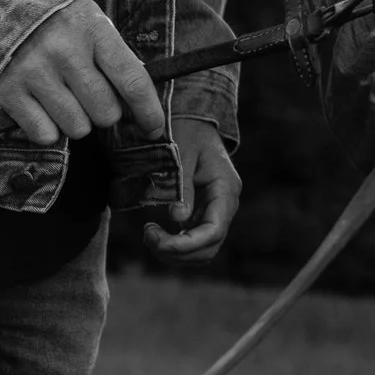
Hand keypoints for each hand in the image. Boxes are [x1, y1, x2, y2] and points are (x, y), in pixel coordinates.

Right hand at [0, 0, 164, 144]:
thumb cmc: (54, 16)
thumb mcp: (90, 20)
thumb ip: (113, 55)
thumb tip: (138, 97)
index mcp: (93, 30)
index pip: (133, 80)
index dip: (149, 111)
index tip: (154, 127)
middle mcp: (65, 51)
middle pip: (105, 112)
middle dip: (104, 111)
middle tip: (89, 94)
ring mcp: (35, 72)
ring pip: (77, 128)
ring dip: (76, 121)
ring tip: (62, 95)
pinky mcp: (8, 91)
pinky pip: (45, 135)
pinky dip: (48, 129)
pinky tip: (42, 105)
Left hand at [145, 119, 239, 263]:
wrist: (194, 121)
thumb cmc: (187, 131)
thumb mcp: (182, 152)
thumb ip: (182, 185)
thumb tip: (177, 219)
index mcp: (226, 189)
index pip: (214, 230)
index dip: (186, 244)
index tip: (155, 240)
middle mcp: (226, 204)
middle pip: (210, 247)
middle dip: (177, 251)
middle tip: (147, 235)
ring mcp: (216, 211)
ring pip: (203, 250)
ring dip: (175, 253)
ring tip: (149, 235)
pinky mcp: (204, 214)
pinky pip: (195, 241)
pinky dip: (176, 246)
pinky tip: (157, 233)